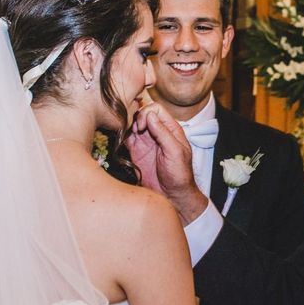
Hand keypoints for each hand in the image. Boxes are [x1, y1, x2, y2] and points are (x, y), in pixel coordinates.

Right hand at [126, 104, 207, 223]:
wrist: (172, 195)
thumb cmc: (180, 174)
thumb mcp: (175, 152)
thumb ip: (163, 133)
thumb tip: (150, 115)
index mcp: (171, 129)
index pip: (156, 109)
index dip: (147, 113)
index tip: (143, 126)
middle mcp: (157, 132)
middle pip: (142, 113)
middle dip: (136, 118)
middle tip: (135, 131)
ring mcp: (146, 141)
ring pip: (133, 123)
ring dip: (128, 125)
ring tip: (128, 135)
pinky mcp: (136, 150)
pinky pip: (127, 137)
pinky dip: (122, 135)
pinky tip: (123, 139)